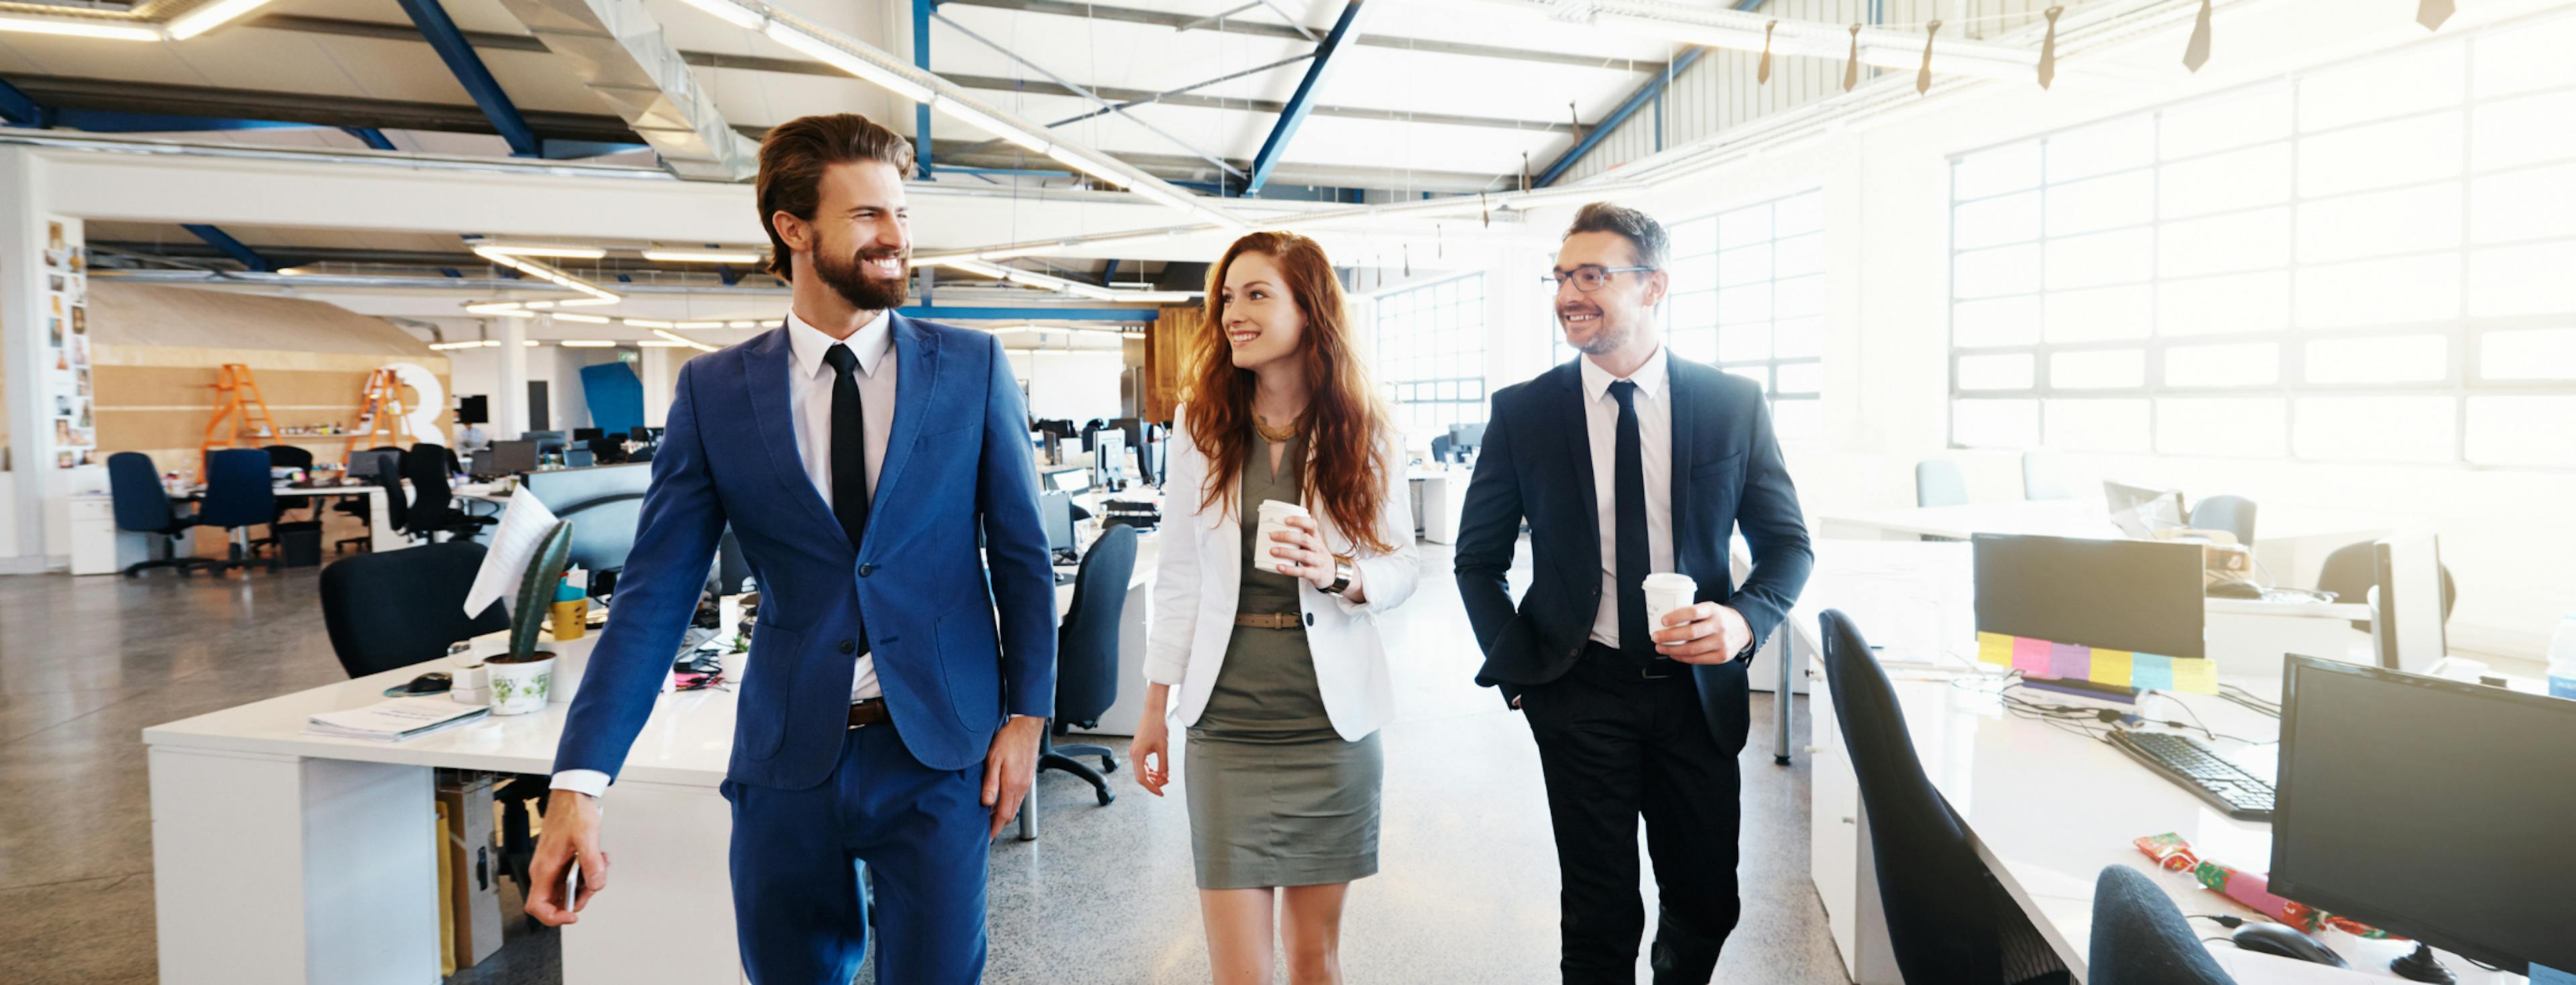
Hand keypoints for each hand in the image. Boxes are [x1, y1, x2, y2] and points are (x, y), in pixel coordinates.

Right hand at [525, 790, 606, 925]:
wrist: (571, 795)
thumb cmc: (572, 812)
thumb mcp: (586, 837)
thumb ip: (592, 864)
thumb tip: (596, 885)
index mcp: (544, 868)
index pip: (537, 906)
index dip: (553, 917)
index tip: (572, 915)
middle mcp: (544, 870)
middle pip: (555, 901)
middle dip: (578, 898)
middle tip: (594, 884)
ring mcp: (552, 866)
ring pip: (566, 889)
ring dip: (586, 883)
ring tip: (599, 866)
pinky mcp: (560, 861)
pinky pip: (571, 877)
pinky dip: (586, 873)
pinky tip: (596, 860)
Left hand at [982, 715, 1044, 838]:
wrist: (1027, 726)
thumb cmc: (1009, 739)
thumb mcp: (993, 759)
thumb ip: (990, 783)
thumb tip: (985, 803)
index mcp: (1012, 785)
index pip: (1002, 815)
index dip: (994, 828)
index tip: (987, 838)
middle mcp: (1021, 787)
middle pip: (1009, 814)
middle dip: (997, 825)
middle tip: (985, 830)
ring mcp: (1026, 783)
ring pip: (1014, 807)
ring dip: (1003, 814)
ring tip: (989, 817)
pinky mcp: (1027, 777)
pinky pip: (1018, 797)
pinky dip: (1008, 804)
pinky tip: (1000, 800)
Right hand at [1129, 716, 1170, 796]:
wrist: (1153, 713)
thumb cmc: (1157, 726)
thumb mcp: (1163, 747)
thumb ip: (1164, 764)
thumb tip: (1165, 777)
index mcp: (1138, 755)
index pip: (1142, 778)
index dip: (1152, 788)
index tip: (1160, 792)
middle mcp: (1134, 754)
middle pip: (1141, 776)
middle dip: (1153, 783)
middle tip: (1165, 785)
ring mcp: (1135, 752)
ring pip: (1142, 771)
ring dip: (1152, 777)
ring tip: (1164, 778)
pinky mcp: (1139, 750)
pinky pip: (1143, 765)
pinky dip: (1151, 770)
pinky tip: (1159, 771)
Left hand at [1267, 515, 1339, 590]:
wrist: (1331, 572)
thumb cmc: (1316, 555)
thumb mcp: (1312, 543)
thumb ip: (1298, 537)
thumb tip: (1275, 532)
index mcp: (1317, 537)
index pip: (1312, 525)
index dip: (1299, 521)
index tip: (1285, 520)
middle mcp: (1318, 548)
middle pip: (1305, 539)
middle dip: (1287, 536)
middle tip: (1272, 536)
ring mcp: (1318, 561)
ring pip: (1303, 555)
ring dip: (1286, 552)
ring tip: (1272, 551)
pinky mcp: (1315, 573)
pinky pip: (1302, 571)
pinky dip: (1290, 569)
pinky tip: (1279, 567)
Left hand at [1651, 602, 1751, 664]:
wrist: (1743, 628)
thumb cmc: (1720, 618)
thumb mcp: (1710, 608)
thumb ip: (1693, 613)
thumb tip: (1666, 621)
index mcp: (1714, 610)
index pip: (1693, 612)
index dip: (1677, 617)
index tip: (1663, 621)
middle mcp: (1719, 626)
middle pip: (1691, 633)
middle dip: (1669, 636)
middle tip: (1655, 636)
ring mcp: (1721, 642)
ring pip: (1692, 649)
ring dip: (1672, 649)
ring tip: (1660, 647)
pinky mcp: (1722, 656)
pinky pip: (1698, 659)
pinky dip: (1683, 658)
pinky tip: (1674, 654)